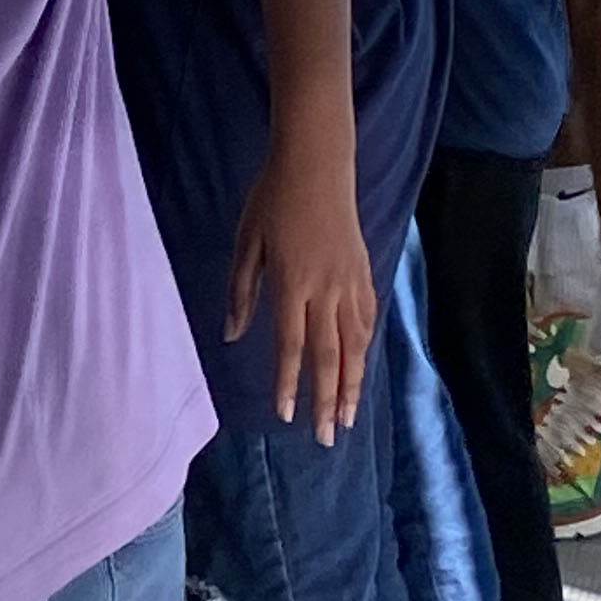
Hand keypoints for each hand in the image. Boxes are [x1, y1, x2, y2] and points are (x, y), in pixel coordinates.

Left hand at [228, 138, 376, 441]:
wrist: (317, 163)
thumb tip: (233, 335)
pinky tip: (361, 368)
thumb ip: (242, 290)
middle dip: (326, 400)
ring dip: (352, 384)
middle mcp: (326, 290)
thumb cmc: (272, 198)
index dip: (289, 384)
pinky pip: (367, 320)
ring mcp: (350, 282)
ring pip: (355, 344)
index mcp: (292, 282)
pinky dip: (365, 349)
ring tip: (349, 417)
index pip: (291, 346)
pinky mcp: (365, 272)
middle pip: (328, 356)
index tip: (286, 416)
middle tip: (328, 437)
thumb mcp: (247, 241)